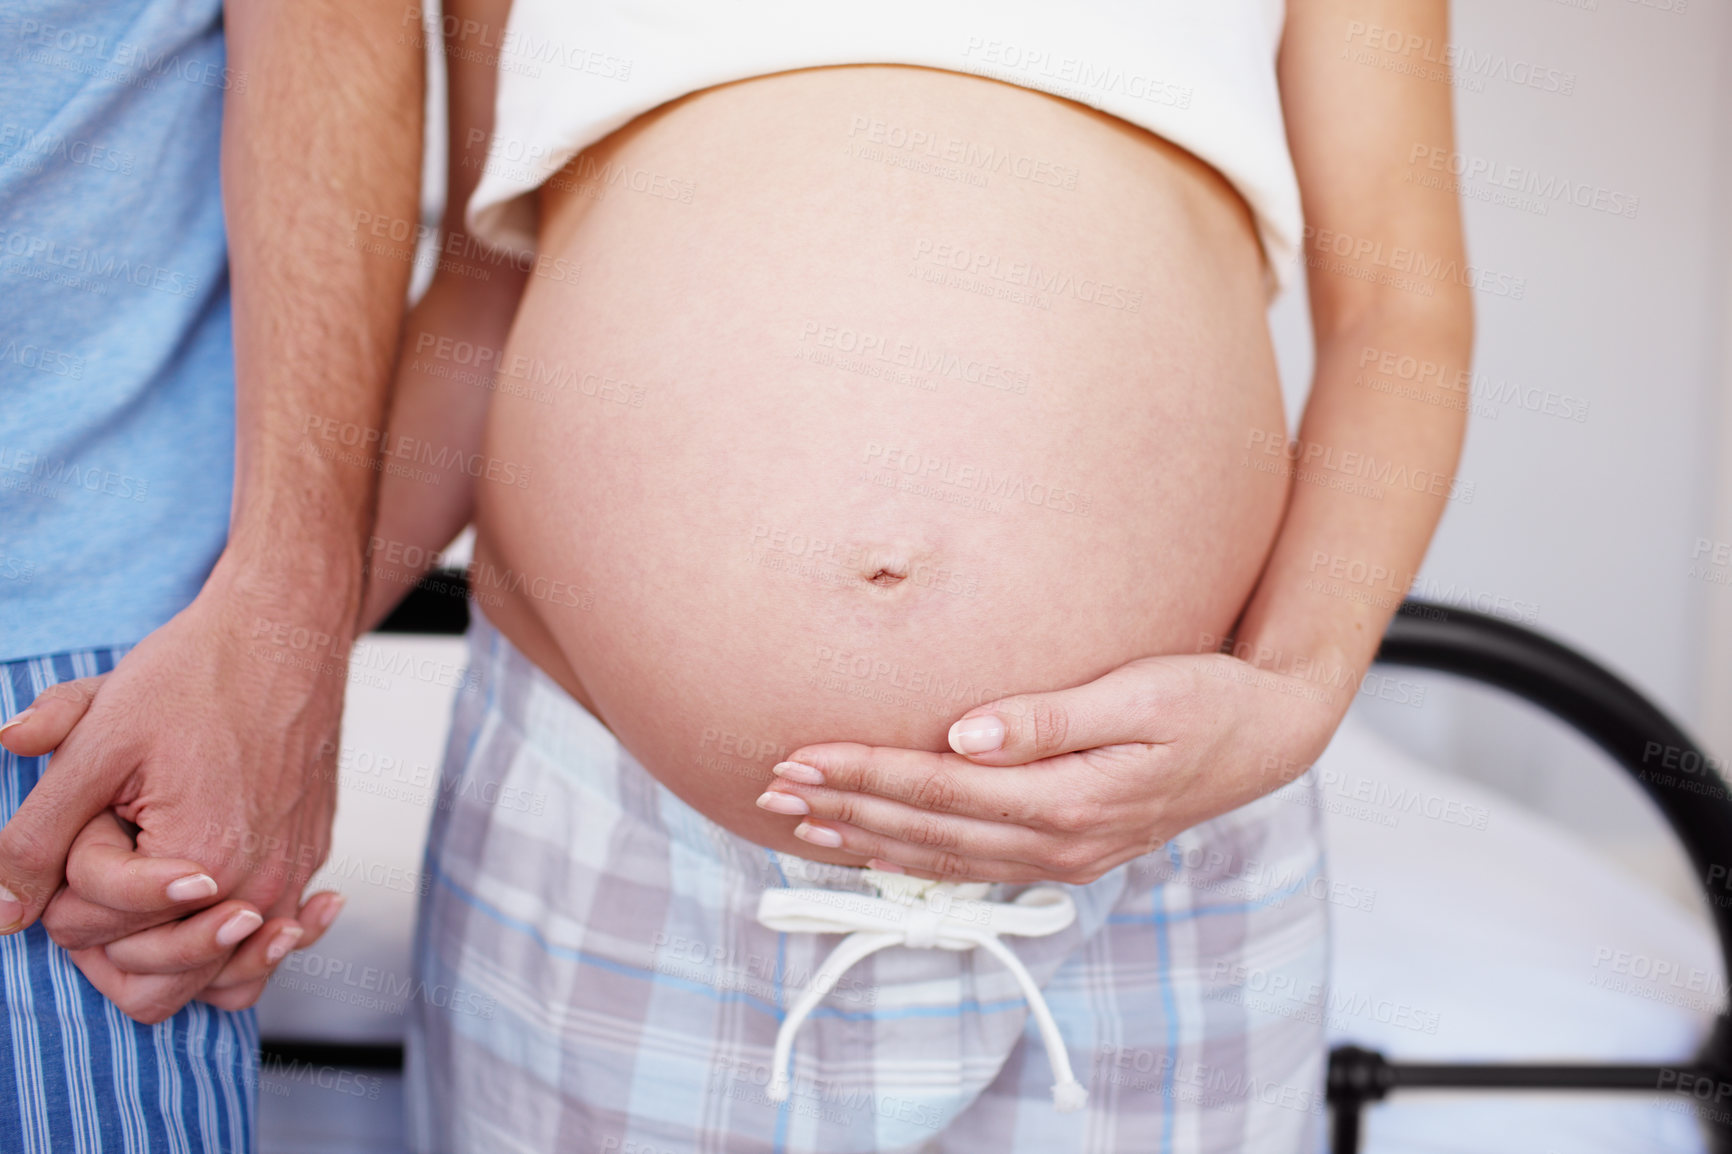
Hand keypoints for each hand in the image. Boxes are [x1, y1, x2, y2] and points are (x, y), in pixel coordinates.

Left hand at [0, 555, 346, 1019]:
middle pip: (152, 980)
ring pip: (218, 983)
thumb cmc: (198, 675)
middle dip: (108, 931)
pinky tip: (223, 919)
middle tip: (104, 858)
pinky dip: (240, 950)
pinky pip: (273, 948)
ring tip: (143, 900)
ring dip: (169, 956)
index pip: (87, 931)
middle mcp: (256, 886)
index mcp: (198, 863)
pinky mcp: (311, 861)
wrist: (287, 632)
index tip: (87, 818)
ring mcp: (292, 878)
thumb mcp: (95, 744)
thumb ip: (35, 836)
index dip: (59, 881)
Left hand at [754, 652, 1346, 884]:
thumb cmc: (1207, 700)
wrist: (1269, 736)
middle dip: (845, 806)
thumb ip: (1049, 719)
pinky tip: (875, 844)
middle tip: (771, 785)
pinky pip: (971, 862)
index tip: (801, 755)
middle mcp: (1058, 840)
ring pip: (941, 856)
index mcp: (1069, 800)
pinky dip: (913, 856)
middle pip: (926, 829)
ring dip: (866, 837)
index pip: (939, 789)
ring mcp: (1063, 854)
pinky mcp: (1067, 848)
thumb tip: (964, 735)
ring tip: (800, 820)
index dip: (865, 773)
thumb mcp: (1139, 696)